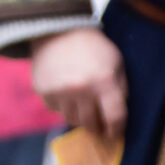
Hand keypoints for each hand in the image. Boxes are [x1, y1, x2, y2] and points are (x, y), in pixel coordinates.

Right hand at [30, 27, 126, 141]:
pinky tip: (66, 92)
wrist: (58, 31)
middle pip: (90, 123)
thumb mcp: (116, 63)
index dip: (117, 129)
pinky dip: (63, 106)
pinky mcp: (44, 92)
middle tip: (99, 125)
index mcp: (104, 81)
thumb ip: (120, 88)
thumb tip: (117, 115)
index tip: (115, 134)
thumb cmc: (93, 47)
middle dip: (97, 126)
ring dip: (79, 116)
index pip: (114, 116)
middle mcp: (81, 90)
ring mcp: (60, 93)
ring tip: (83, 105)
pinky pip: (56, 109)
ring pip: (72, 119)